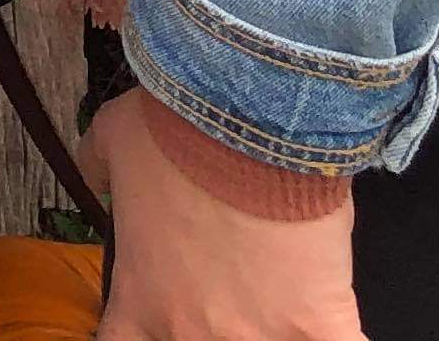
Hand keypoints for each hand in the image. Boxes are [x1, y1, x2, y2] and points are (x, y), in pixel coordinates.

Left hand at [86, 90, 365, 340]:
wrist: (247, 119)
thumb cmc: (178, 128)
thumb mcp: (114, 138)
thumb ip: (98, 166)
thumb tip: (95, 171)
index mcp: (141, 296)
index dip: (137, 332)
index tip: (155, 317)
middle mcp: (193, 329)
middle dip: (213, 326)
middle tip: (231, 293)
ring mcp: (258, 336)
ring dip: (273, 327)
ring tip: (281, 295)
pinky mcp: (317, 326)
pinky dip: (343, 334)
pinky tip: (336, 319)